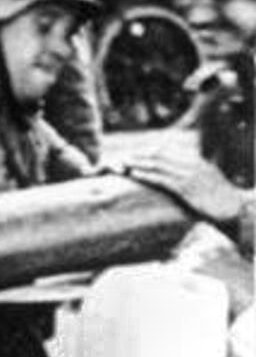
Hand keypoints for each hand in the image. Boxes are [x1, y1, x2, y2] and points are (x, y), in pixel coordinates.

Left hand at [122, 149, 246, 226]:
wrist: (231, 206)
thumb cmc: (217, 194)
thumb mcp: (205, 175)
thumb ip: (191, 168)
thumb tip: (174, 166)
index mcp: (195, 160)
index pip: (167, 150)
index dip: (149, 150)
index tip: (136, 152)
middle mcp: (191, 164)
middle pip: (160, 155)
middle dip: (140, 155)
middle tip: (124, 156)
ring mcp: (188, 176)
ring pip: (158, 165)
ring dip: (138, 163)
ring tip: (124, 163)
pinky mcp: (185, 189)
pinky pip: (162, 179)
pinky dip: (146, 175)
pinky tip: (135, 174)